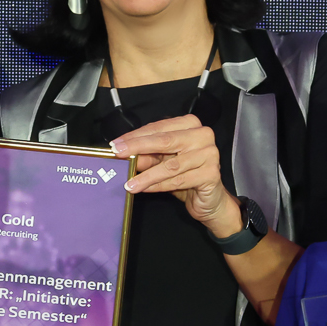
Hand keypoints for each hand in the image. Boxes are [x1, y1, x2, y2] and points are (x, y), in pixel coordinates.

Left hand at [112, 115, 235, 231]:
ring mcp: (209, 153)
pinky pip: (179, 180)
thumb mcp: (163, 162)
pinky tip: (144, 189)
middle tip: (118, 154)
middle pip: (164, 141)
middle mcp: (202, 135)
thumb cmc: (186, 176)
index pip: (158, 128)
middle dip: (138, 148)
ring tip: (129, 183)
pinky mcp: (211, 174)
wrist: (210, 200)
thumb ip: (147, 156)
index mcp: (190, 125)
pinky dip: (159, 185)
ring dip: (146, 175)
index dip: (135, 136)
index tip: (116, 144)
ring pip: (171, 165)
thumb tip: (125, 154)